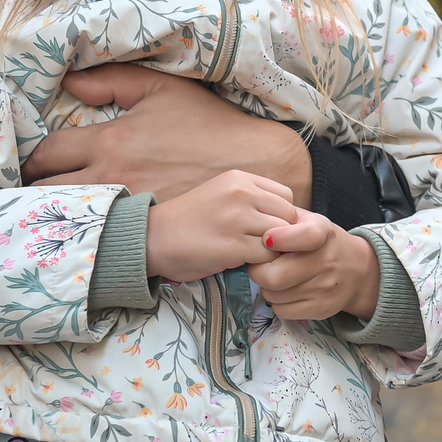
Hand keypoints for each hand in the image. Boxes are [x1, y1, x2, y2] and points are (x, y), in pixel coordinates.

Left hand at [26, 66, 311, 205]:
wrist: (255, 163)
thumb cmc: (208, 122)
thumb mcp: (162, 89)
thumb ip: (111, 80)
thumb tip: (69, 82)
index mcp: (110, 141)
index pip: (46, 155)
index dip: (30, 160)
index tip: (29, 164)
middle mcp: (112, 177)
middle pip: (46, 193)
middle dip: (31, 192)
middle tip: (28, 191)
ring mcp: (127, 207)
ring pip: (69, 218)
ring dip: (54, 214)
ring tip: (47, 212)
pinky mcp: (145, 229)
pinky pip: (101, 235)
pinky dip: (88, 231)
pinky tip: (85, 230)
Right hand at [146, 170, 301, 283]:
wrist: (152, 238)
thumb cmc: (188, 221)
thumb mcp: (222, 195)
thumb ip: (252, 200)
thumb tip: (289, 218)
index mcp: (239, 179)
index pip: (285, 196)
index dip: (282, 216)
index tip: (267, 229)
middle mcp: (241, 193)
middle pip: (288, 215)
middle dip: (281, 234)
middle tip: (262, 246)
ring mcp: (237, 218)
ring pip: (281, 236)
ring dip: (271, 249)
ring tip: (251, 253)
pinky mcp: (233, 245)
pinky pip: (267, 255)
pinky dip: (261, 263)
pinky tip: (243, 262)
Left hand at [250, 211, 381, 323]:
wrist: (357, 270)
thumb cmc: (321, 242)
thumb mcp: (308, 220)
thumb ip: (282, 218)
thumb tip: (254, 228)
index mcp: (323, 232)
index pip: (305, 236)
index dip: (280, 238)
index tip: (268, 239)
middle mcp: (327, 261)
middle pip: (274, 276)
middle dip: (258, 271)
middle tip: (261, 265)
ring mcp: (325, 288)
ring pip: (273, 295)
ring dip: (267, 287)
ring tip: (277, 276)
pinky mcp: (321, 309)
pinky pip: (282, 311)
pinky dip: (277, 302)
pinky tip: (287, 291)